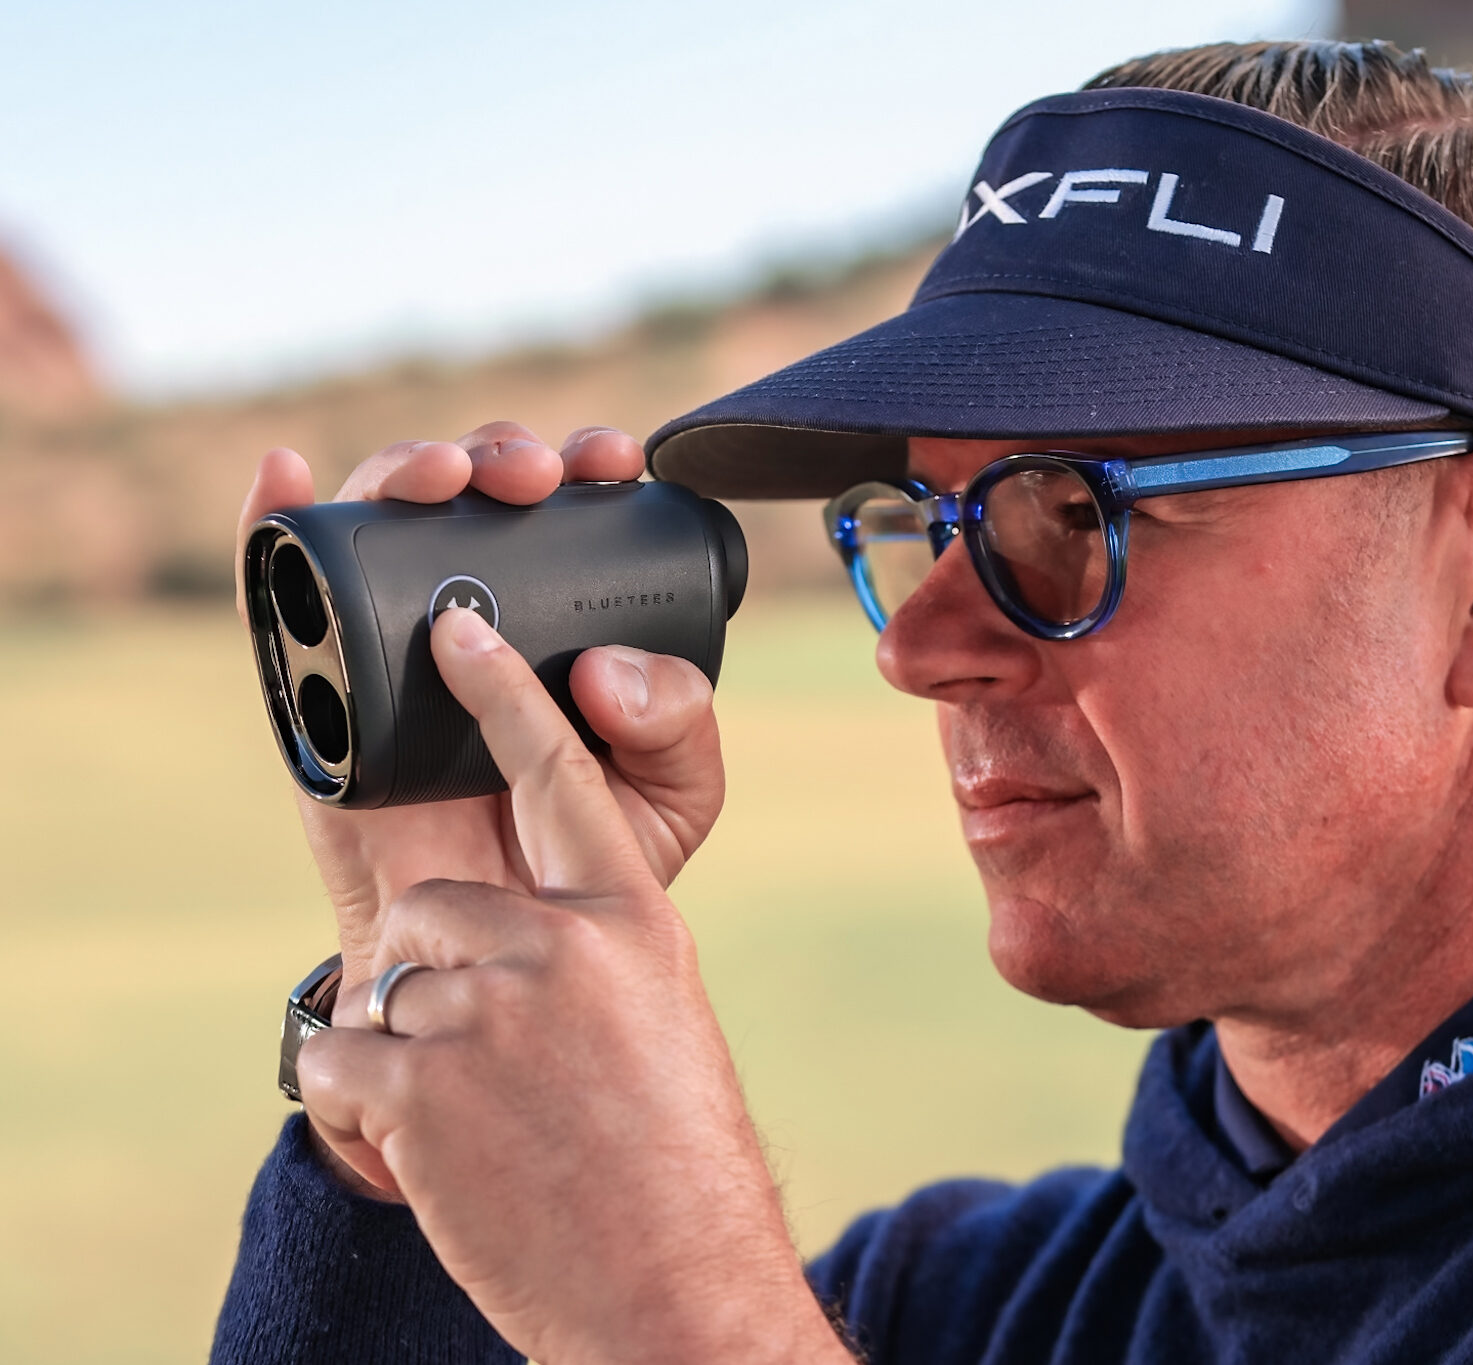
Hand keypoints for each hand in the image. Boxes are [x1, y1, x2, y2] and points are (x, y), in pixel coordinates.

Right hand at [236, 423, 725, 1190]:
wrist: (494, 964)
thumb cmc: (584, 866)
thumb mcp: (671, 795)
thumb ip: (679, 727)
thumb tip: (600, 665)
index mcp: (564, 623)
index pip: (570, 514)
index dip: (587, 464)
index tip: (610, 463)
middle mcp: (477, 617)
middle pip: (475, 497)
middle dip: (503, 455)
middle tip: (534, 479)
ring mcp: (389, 646)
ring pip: (383, 525)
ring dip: (410, 471)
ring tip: (447, 479)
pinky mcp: (315, 691)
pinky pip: (277, 598)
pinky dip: (272, 524)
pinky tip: (290, 475)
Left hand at [295, 609, 846, 1364]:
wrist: (672, 1288)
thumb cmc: (678, 1159)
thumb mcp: (663, 1017)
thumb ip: (591, 945)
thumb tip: (509, 921)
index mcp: (635, 920)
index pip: (565, 776)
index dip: (503, 694)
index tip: (457, 627)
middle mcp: (563, 948)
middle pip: (439, 900)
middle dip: (444, 968)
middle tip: (496, 1056)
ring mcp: (486, 1014)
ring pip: (391, 980)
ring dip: (414, 1045)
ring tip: (487, 1116)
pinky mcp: (417, 1088)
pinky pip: (342, 1058)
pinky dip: (370, 1103)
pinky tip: (441, 1147)